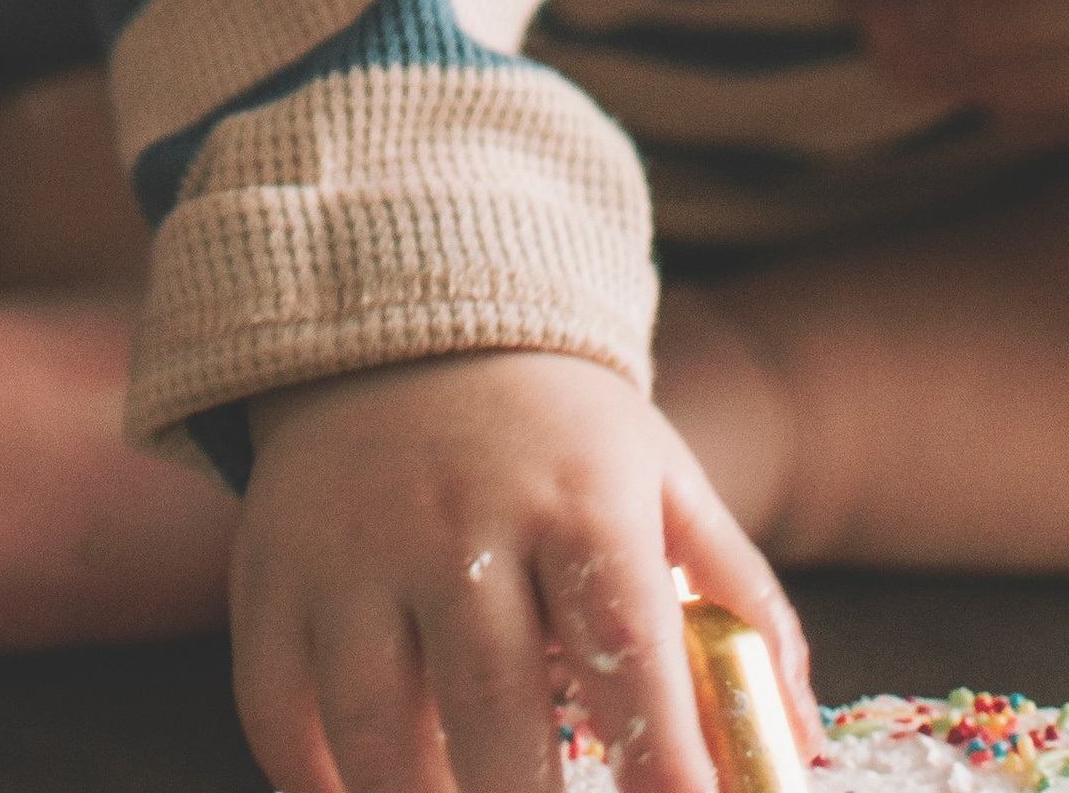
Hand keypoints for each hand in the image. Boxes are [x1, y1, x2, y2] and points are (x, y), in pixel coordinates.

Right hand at [232, 350, 808, 792]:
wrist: (401, 322)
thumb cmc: (557, 435)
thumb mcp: (662, 482)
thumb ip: (738, 605)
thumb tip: (795, 741)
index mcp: (574, 502)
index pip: (623, 646)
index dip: (660, 761)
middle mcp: (457, 525)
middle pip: (494, 714)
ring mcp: (350, 551)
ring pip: (378, 733)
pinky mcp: (273, 574)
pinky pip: (280, 713)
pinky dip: (320, 786)